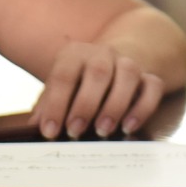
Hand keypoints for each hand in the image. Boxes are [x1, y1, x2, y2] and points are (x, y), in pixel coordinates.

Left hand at [31, 42, 164, 140]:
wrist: (111, 62)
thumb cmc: (76, 83)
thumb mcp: (58, 90)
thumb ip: (46, 107)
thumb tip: (33, 129)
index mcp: (74, 55)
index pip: (63, 76)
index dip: (55, 104)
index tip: (49, 131)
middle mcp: (102, 54)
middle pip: (97, 73)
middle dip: (85, 105)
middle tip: (74, 132)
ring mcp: (128, 63)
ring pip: (128, 76)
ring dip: (115, 105)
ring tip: (102, 130)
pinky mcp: (149, 76)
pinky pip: (153, 87)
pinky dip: (143, 108)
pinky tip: (129, 127)